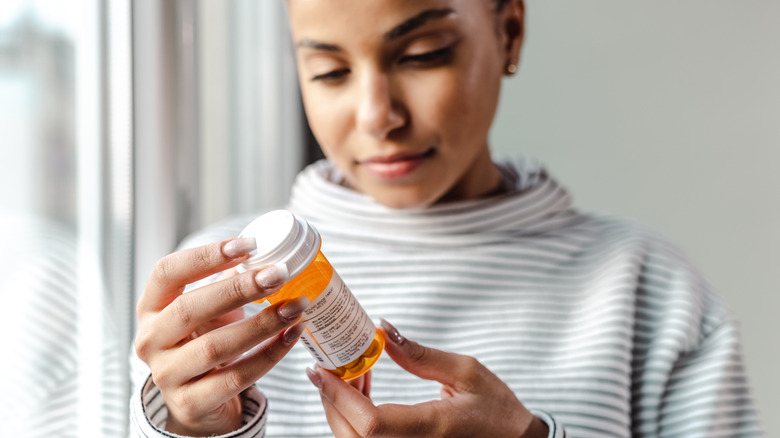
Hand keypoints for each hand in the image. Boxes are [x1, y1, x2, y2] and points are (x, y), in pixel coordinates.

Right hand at [134, 237, 308, 435]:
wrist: (196, 402)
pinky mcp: (191, 403)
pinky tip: (292, 335)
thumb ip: (227, 282)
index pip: (167, 272)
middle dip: (239, 289)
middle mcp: (150, 340)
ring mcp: (167, 375)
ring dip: (262, 324)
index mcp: (151, 308)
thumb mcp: (208, 311)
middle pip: (190, 308)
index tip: (248, 244)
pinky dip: (269, 355)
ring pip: (215, 347)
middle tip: (279, 274)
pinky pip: (236, 377)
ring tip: (296, 306)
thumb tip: (267, 251)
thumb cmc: (202, 343)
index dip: (206, 256)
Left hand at [306, 319, 548, 437]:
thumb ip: (420, 355)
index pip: (370, 422)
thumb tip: (382, 330)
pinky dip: (355, 417)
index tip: (319, 369)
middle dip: (331, 398)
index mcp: (432, 427)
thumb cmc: (497, 409)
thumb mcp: (466, 371)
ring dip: (341, 407)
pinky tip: (363, 390)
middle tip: (331, 364)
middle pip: (351, 434)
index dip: (337, 396)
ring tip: (351, 372)